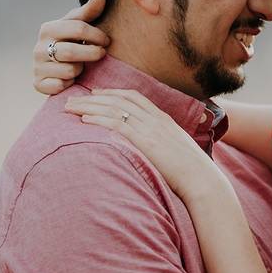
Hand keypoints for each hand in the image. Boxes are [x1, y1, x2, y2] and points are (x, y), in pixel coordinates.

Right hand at [34, 0, 109, 94]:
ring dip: (81, 70)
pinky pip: (61, 86)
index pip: (77, 28)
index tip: (107, 40)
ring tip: (81, 66)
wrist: (54, 66)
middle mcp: (38, 47)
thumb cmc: (71, 41)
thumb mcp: (78, 26)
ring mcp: (37, 67)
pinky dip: (70, 83)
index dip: (97, 35)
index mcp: (48, 29)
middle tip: (101, 54)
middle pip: (71, 51)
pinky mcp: (38, 84)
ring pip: (69, 70)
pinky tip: (71, 79)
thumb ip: (89, 12)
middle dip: (92, 53)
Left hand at [64, 89, 226, 201]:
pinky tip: (84, 120)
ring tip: (69, 107)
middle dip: (94, 97)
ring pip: (114, 109)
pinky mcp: (145, 141)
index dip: (113, 93)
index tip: (96, 93)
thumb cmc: (192, 171)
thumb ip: (164, 144)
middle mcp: (156, 119)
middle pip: (119, 100)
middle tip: (73, 98)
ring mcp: (150, 129)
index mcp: (164, 119)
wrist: (202, 179)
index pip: (135, 97)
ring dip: (89, 106)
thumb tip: (153, 150)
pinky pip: (117, 125)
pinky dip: (99, 119)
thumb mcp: (178, 150)